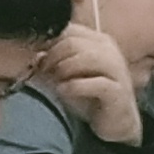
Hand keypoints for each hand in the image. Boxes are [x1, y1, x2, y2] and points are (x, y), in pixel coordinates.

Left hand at [33, 19, 146, 146]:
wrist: (115, 122)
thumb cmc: (90, 96)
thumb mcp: (68, 77)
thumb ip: (54, 63)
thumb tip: (35, 55)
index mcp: (98, 42)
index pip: (70, 30)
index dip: (50, 43)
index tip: (39, 59)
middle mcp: (110, 51)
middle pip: (74, 42)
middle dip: (53, 57)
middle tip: (43, 72)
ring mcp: (117, 70)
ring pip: (87, 57)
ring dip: (64, 69)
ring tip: (54, 81)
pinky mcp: (119, 91)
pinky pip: (97, 83)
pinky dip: (75, 86)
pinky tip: (64, 91)